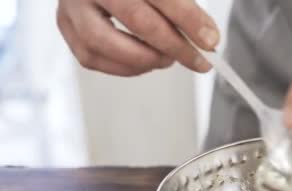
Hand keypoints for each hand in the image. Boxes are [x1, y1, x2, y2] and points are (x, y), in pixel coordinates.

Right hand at [57, 0, 218, 75]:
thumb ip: (181, 6)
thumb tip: (207, 37)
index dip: (189, 20)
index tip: (210, 41)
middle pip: (136, 19)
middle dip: (174, 46)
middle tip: (198, 61)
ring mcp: (72, 5)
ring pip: (103, 42)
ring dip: (144, 59)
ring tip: (168, 59)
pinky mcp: (65, 25)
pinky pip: (91, 57)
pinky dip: (124, 67)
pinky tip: (145, 62)